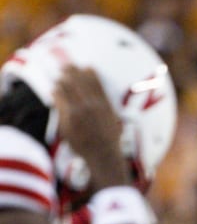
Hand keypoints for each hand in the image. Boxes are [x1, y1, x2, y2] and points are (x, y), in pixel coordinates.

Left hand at [53, 67, 129, 189]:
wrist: (104, 156)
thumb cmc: (110, 142)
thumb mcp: (115, 122)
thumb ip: (108, 108)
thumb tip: (103, 99)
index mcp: (105, 104)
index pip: (96, 81)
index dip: (89, 72)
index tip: (85, 67)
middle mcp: (93, 105)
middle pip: (80, 80)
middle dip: (72, 71)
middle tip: (66, 67)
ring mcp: (80, 110)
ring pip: (67, 86)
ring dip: (63, 80)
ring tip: (59, 78)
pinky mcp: (69, 117)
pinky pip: (59, 98)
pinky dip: (55, 92)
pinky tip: (54, 90)